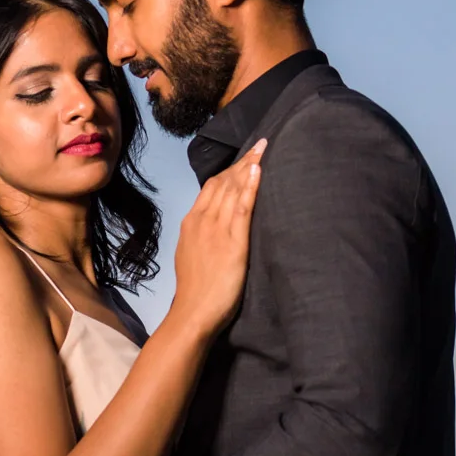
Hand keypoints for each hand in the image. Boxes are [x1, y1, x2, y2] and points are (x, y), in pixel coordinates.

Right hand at [170, 138, 265, 337]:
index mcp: (192, 222)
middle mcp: (202, 220)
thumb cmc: (196, 289)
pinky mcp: (233, 242)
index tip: (245, 157)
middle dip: (242, 161)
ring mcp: (216, 229)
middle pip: (223, 182)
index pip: (211, 186)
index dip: (229, 170)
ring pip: (233, 190)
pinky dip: (250, 187)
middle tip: (261, 144)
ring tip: (263, 148)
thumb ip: (202, 235)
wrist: (193, 312)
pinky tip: (257, 170)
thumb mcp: (192, 254)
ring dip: (249, 167)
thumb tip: (214, 226)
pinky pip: (242, 208)